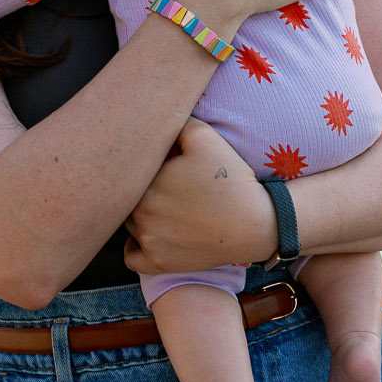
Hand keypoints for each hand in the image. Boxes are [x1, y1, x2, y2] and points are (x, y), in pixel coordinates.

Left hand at [124, 120, 276, 274]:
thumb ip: (175, 122)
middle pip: (127, 198)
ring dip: (138, 216)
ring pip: (128, 224)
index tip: (166, 168)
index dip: (147, 168)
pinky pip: (131, 257)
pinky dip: (137, 247)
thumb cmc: (230, 179)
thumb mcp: (204, 137)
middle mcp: (140, 213)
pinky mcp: (158, 263)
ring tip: (164, 208)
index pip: (132, 172)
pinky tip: (152, 235)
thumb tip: (154, 118)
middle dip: (141, 190)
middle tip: (168, 188)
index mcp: (146, 182)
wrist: (254, 224)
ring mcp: (148, 241)